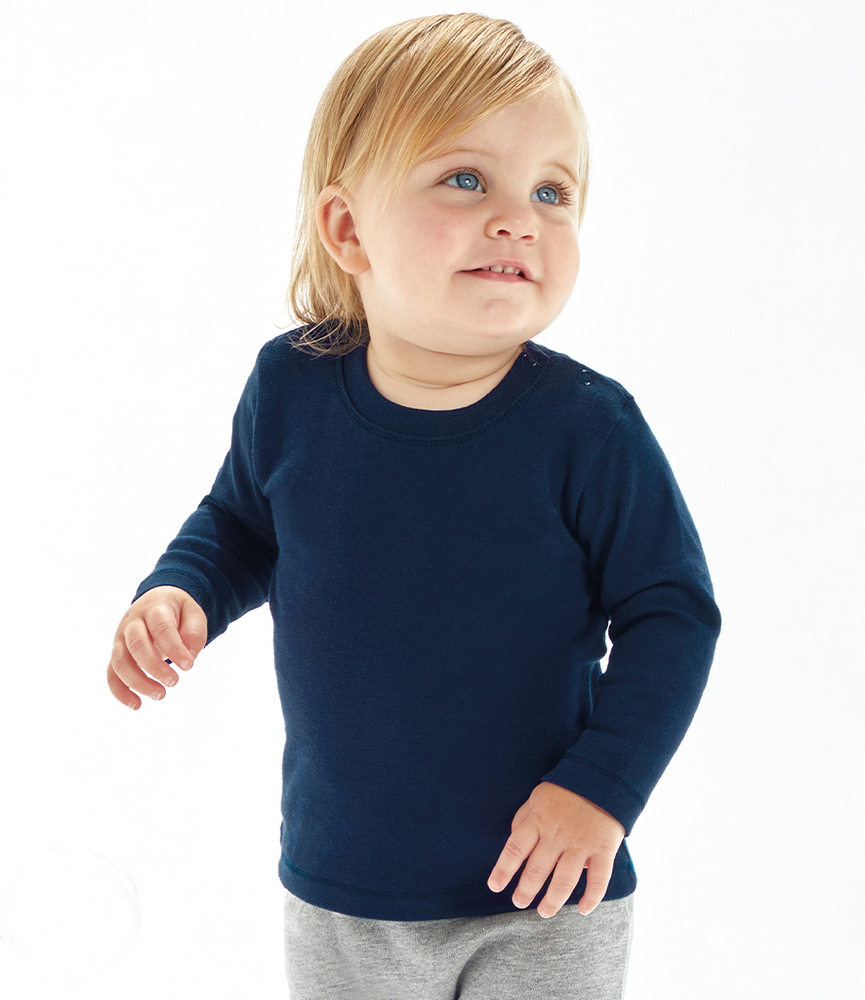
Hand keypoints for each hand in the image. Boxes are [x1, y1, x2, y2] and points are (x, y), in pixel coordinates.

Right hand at [107, 586, 206, 709]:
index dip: (174, 648)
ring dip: (138, 682)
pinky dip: (120, 691)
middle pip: (136, 645)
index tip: (188, 666)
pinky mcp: (116, 654)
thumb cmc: (177, 611)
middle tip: (174, 682)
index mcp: (154, 608)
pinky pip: (112, 674)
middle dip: (154, 667)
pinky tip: (136, 704)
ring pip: (120, 662)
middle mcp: (132, 623)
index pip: (161, 628)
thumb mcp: (193, 613)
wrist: (156, 601)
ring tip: (160, 695)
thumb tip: (190, 656)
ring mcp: (120, 639)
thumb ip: (195, 632)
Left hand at [487, 781, 624, 917]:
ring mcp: (581, 844)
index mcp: (538, 820)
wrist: (601, 778)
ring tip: (544, 912)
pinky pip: (598, 880)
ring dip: (552, 901)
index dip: (503, 870)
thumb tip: (514, 847)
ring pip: (564, 881)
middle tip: (520, 902)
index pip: (515, 849)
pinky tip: (582, 910)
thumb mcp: (536, 798)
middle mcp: (557, 835)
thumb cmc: (564, 792)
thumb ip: (523, 820)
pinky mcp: (604, 849)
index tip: (495, 886)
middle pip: (537, 870)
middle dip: (525, 891)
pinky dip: (591, 898)